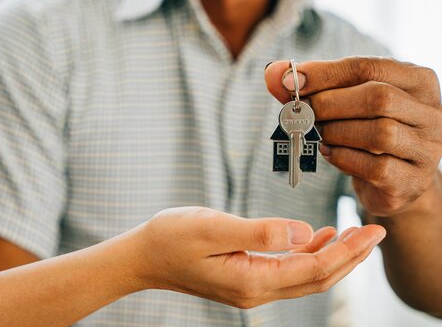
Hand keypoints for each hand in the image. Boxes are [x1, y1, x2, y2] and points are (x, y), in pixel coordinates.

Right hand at [132, 207, 384, 308]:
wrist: (143, 257)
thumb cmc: (170, 237)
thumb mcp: (212, 227)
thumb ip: (260, 231)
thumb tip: (303, 232)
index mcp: (251, 279)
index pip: (314, 270)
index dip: (348, 251)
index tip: (372, 230)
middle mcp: (256, 291)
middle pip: (317, 279)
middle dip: (350, 256)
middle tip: (375, 231)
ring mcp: (251, 288)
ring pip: (305, 277)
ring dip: (333, 256)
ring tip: (355, 232)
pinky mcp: (245, 279)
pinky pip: (288, 272)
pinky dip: (309, 255)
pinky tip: (317, 238)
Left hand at [265, 57, 441, 215]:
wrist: (391, 178)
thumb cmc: (363, 128)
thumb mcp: (342, 100)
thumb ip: (310, 85)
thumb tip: (273, 73)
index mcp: (418, 81)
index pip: (369, 67)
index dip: (324, 73)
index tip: (288, 81)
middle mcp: (432, 113)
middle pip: (378, 97)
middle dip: (329, 104)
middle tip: (301, 112)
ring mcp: (427, 149)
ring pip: (379, 133)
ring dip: (335, 132)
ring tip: (317, 133)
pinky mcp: (413, 181)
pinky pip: (375, 167)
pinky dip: (343, 158)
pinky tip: (330, 153)